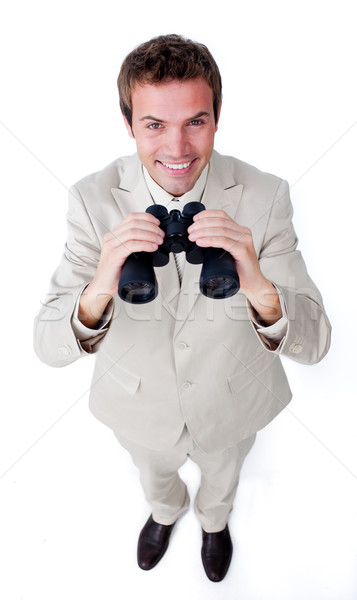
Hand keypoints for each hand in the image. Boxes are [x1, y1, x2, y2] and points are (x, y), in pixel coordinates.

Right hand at [78, 212, 163, 326]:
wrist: (103, 287)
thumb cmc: (115, 273)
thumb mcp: (124, 254)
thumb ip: (133, 245)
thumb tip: (153, 241)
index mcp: (113, 235)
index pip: (131, 217)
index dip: (146, 217)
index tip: (157, 223)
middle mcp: (110, 238)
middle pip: (133, 223)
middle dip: (151, 227)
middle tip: (161, 234)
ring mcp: (111, 246)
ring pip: (133, 232)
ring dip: (150, 235)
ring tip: (159, 240)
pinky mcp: (113, 256)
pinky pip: (131, 245)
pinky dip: (145, 244)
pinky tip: (153, 247)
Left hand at [187, 210, 281, 324]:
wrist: (253, 282)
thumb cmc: (240, 269)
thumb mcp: (227, 251)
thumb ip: (219, 243)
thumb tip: (198, 239)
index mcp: (239, 230)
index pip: (222, 215)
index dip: (206, 215)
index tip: (195, 219)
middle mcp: (243, 233)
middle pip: (219, 221)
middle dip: (201, 224)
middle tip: (190, 231)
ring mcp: (244, 241)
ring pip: (220, 230)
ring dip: (203, 232)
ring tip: (193, 237)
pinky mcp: (243, 250)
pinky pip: (224, 241)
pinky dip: (210, 240)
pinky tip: (201, 242)